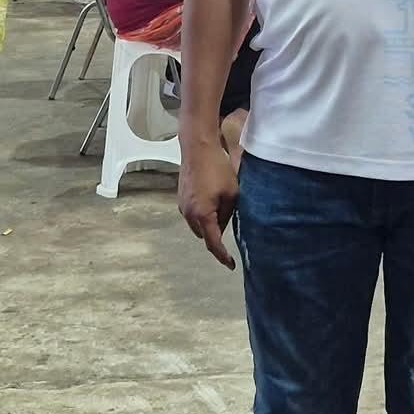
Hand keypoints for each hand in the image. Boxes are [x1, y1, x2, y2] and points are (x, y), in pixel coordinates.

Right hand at [178, 137, 238, 268]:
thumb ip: (229, 214)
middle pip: (205, 234)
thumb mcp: (232, 193)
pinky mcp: (180, 199)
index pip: (213, 243)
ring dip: (209, 222)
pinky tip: (211, 196)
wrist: (197, 148)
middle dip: (217, 232)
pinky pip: (193, 214)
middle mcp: (189, 214)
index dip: (222, 256)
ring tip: (221, 203)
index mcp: (203, 215)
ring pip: (198, 224)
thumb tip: (224, 225)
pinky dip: (202, 212)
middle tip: (230, 216)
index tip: (231, 264)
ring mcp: (182, 206)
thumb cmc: (217, 169)